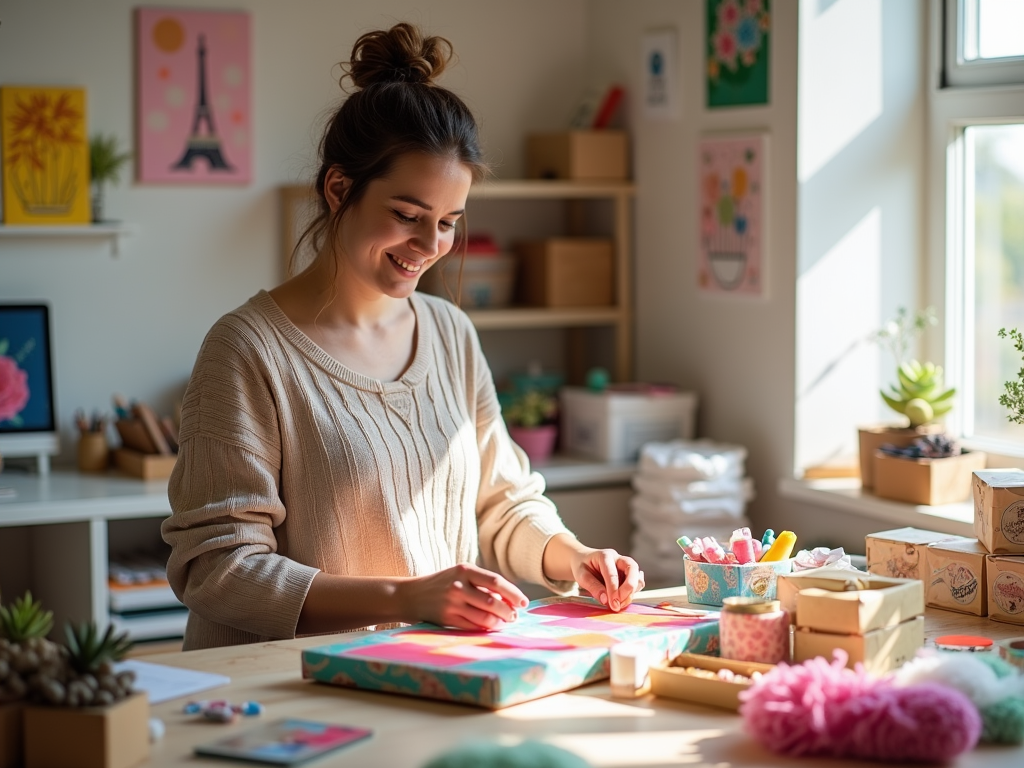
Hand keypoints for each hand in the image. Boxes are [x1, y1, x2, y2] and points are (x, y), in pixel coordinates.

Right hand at [400, 564, 527, 630]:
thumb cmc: (443, 583)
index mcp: (464, 570)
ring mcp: (452, 603)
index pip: (496, 582)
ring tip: (505, 623)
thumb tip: (509, 599)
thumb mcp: (460, 575)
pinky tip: (491, 627)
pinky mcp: (447, 618)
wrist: (412, 595)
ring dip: (499, 623)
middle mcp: (458, 586)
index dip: (513, 593)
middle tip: (515, 616)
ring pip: (484, 617)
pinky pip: (473, 626)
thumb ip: (482, 583)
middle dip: (509, 612)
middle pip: (492, 602)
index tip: (524, 602)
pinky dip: (485, 628)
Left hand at [569, 548, 644, 611]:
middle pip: (632, 569)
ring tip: (618, 605)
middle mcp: (618, 559)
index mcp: (605, 556)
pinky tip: (621, 600)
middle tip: (619, 604)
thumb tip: (605, 600)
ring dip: (631, 593)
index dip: (613, 590)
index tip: (612, 604)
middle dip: (628, 588)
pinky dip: (631, 594)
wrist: (583, 560)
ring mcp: (625, 566)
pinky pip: (636, 584)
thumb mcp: (581, 575)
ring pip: (636, 577)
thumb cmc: (582, 566)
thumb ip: (592, 586)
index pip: (612, 573)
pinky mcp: (628, 575)